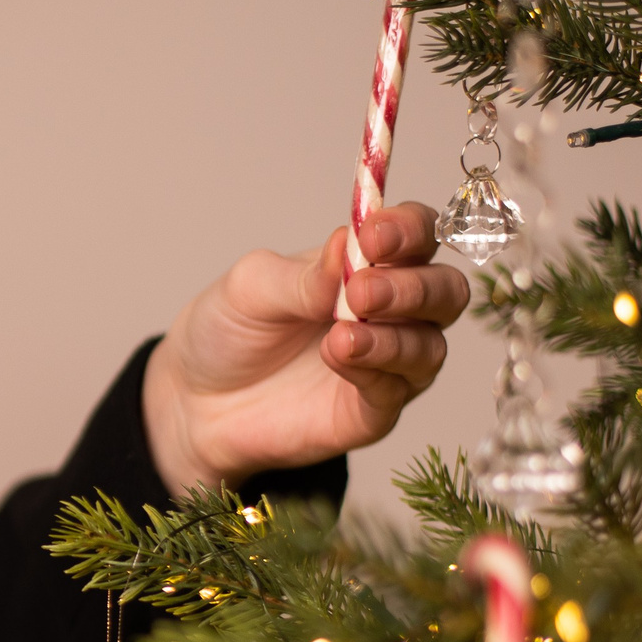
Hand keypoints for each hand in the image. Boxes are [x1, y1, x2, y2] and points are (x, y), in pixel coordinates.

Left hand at [140, 202, 468, 493]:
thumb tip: (347, 245)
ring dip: (392, 337)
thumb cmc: (229, 332)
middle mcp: (392, 312)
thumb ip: (304, 273)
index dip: (408, 230)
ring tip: (341, 333)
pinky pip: (397, 392)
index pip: (418, 234)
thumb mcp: (252, 288)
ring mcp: (388, 364)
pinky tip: (340, 358)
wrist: (195, 400)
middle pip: (445, 291)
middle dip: (411, 287)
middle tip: (360, 291)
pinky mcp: (372, 412)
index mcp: (367, 264)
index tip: (374, 236)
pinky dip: (375, 372)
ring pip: (429, 346)